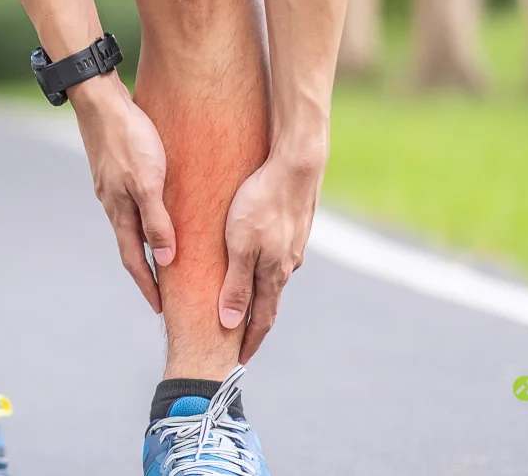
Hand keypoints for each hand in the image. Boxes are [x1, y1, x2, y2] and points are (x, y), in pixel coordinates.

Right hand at [69, 76, 174, 313]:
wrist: (101, 103)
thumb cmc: (129, 140)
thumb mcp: (148, 183)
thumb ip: (157, 221)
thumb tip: (165, 260)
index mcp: (119, 211)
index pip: (133, 259)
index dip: (147, 285)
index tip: (161, 307)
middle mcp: (113, 204)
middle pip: (131, 246)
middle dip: (147, 270)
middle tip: (165, 290)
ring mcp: (111, 187)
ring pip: (131, 224)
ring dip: (146, 243)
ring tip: (166, 256)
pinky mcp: (116, 171)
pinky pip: (132, 204)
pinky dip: (145, 218)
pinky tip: (157, 211)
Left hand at [218, 154, 324, 361]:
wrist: (295, 165)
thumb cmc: (261, 203)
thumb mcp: (241, 246)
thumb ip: (236, 285)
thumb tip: (231, 324)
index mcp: (274, 274)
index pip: (262, 320)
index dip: (249, 342)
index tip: (238, 361)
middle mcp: (287, 265)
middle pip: (267, 302)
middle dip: (253, 323)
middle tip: (238, 341)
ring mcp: (292, 247)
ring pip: (272, 278)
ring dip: (257, 294)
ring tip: (242, 305)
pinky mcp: (292, 229)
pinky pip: (274, 257)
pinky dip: (262, 269)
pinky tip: (254, 263)